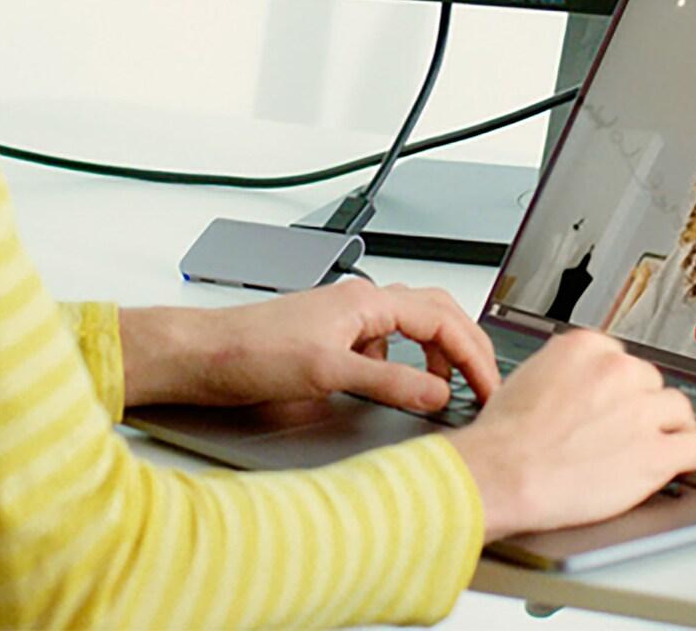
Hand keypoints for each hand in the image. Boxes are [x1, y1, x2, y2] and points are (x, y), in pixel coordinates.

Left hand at [120, 278, 499, 410]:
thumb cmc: (253, 351)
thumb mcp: (328, 372)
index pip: (441, 319)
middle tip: (485, 386)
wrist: (206, 355)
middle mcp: (361, 303)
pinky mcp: (333, 338)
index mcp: (367, 301)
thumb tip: (438, 394)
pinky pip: (387, 344)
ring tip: (449, 390)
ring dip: (439, 354)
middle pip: (435, 313)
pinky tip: (399, 389)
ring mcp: (347, 319)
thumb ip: (389, 383)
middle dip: (466, 347)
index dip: (473, 354)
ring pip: (412, 327)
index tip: (489, 388)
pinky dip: (407, 364)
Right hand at [445, 329, 695, 541]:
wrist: (503, 473)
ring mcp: (640, 412)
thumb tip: (581, 384)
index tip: (621, 397)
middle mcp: (618, 371)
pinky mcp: (655, 454)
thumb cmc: (506, 434)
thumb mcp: (529, 377)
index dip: (621, 385)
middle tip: (628, 427)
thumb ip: (566, 373)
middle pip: (651, 382)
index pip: (622, 358)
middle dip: (643, 404)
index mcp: (586, 346)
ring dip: (672, 426)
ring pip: (677, 409)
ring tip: (670, 439)